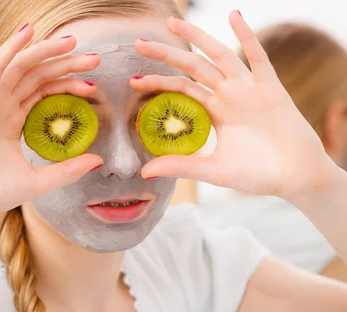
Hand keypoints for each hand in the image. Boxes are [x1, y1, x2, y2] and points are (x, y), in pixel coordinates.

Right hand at [0, 24, 102, 234]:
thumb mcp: (39, 180)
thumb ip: (68, 170)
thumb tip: (98, 161)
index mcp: (13, 124)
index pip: (44, 94)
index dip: (67, 86)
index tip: (92, 86)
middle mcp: (3, 108)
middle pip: (38, 77)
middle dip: (65, 65)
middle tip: (93, 60)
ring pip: (22, 67)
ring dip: (46, 52)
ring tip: (73, 42)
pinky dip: (13, 48)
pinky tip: (30, 33)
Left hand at [132, 12, 336, 203]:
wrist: (294, 177)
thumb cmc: (257, 175)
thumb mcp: (214, 171)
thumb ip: (182, 166)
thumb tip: (145, 172)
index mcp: (216, 113)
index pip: (182, 90)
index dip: (158, 83)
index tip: (133, 80)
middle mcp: (229, 96)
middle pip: (194, 67)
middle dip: (167, 54)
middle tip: (139, 43)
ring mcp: (249, 90)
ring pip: (219, 56)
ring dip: (198, 38)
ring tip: (175, 23)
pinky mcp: (270, 88)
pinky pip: (258, 57)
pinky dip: (247, 37)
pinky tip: (234, 17)